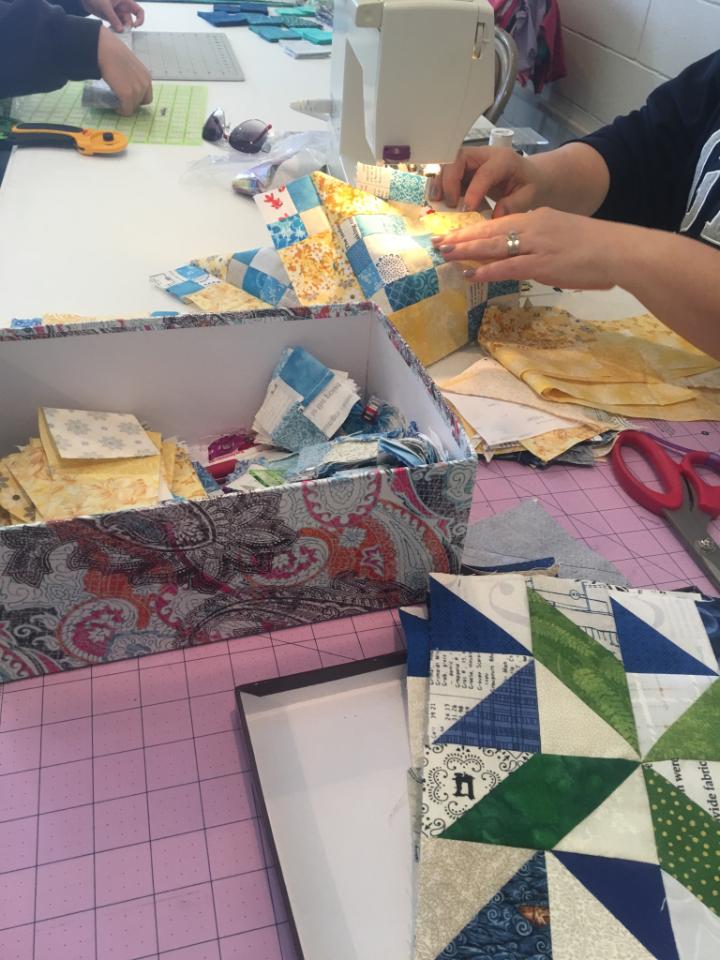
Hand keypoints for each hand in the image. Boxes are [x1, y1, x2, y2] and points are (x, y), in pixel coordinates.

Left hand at [83, 0, 144, 30]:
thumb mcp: (105, 7)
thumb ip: (113, 19)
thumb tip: (121, 30)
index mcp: (125, 2)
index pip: (139, 11)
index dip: (140, 20)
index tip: (134, 26)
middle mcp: (123, 8)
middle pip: (130, 21)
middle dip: (126, 27)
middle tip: (120, 32)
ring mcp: (118, 14)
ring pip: (123, 25)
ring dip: (120, 30)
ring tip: (114, 32)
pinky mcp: (112, 19)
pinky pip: (117, 26)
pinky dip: (115, 30)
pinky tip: (110, 31)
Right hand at [97, 27, 152, 115]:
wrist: (105, 49)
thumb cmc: (113, 53)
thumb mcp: (130, 64)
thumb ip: (132, 75)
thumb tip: (127, 83)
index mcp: (146, 76)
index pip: (147, 96)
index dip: (137, 98)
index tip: (128, 97)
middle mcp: (145, 84)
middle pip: (140, 103)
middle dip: (131, 102)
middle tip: (121, 99)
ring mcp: (137, 91)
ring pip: (133, 107)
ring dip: (125, 105)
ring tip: (116, 100)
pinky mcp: (127, 95)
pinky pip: (126, 111)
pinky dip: (121, 111)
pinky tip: (115, 106)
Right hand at [433, 146, 550, 215]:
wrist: (527, 177)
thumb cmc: (528, 185)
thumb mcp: (528, 196)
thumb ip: (513, 205)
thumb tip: (495, 216)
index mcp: (503, 160)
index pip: (485, 172)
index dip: (474, 190)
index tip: (467, 209)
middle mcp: (484, 155)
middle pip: (459, 159)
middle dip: (450, 180)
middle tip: (451, 203)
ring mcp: (471, 161)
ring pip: (448, 164)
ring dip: (440, 182)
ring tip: (437, 201)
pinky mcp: (463, 170)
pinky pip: (447, 174)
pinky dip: (440, 186)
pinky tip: (437, 200)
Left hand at [433, 207, 627, 289]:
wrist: (618, 250)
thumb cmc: (596, 248)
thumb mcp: (563, 237)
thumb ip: (541, 244)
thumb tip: (524, 257)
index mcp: (538, 218)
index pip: (499, 222)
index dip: (474, 229)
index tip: (454, 234)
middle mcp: (533, 226)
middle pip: (490, 231)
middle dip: (461, 237)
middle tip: (438, 242)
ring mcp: (536, 244)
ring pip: (494, 245)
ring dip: (467, 250)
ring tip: (445, 254)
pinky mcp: (541, 262)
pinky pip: (508, 265)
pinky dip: (487, 269)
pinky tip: (471, 273)